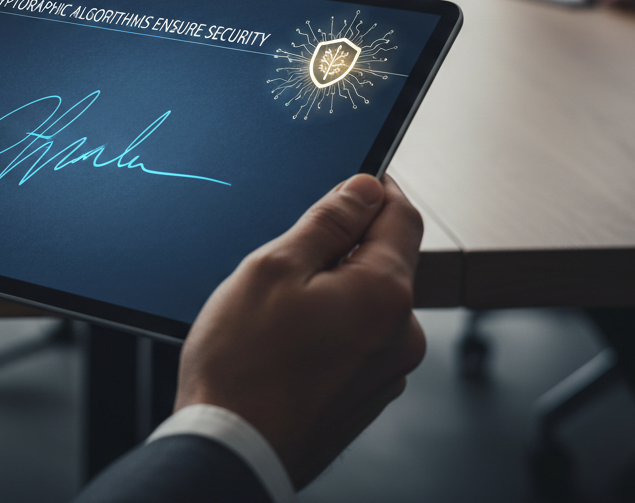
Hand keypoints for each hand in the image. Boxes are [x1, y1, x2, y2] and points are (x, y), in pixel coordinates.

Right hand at [175, 174, 425, 488]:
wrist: (231, 448)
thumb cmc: (242, 364)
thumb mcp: (273, 267)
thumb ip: (327, 222)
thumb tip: (363, 189)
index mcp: (384, 294)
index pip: (402, 216)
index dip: (374, 191)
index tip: (350, 186)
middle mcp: (401, 335)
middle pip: (384, 262)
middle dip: (343, 249)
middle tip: (285, 260)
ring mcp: (387, 371)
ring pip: (367, 303)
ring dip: (333, 292)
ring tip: (276, 312)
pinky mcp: (366, 396)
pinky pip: (357, 341)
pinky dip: (330, 330)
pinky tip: (285, 343)